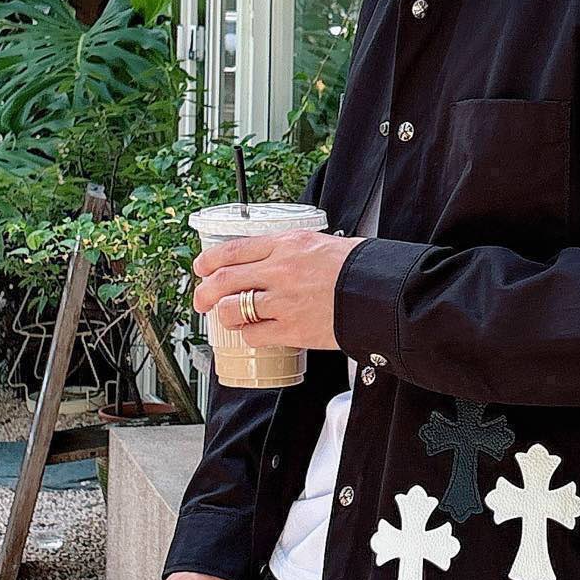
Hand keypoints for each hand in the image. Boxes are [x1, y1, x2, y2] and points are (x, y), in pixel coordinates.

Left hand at [192, 229, 369, 352]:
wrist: (379, 292)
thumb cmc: (359, 268)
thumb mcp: (322, 243)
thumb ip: (293, 250)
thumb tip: (276, 258)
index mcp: (286, 244)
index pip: (234, 249)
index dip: (209, 260)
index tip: (201, 267)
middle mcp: (279, 269)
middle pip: (224, 280)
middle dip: (204, 292)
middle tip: (200, 299)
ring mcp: (283, 301)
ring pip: (233, 309)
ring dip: (225, 315)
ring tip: (227, 318)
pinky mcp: (291, 329)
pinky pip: (254, 334)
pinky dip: (249, 335)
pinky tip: (254, 334)